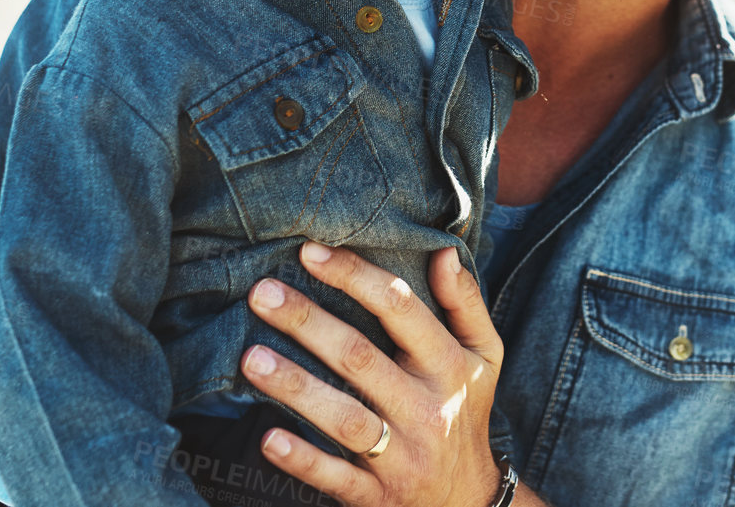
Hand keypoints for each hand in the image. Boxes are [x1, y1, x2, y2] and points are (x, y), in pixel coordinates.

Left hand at [240, 242, 504, 506]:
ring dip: (296, 387)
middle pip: (360, 358)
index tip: (309, 252)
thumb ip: (465, 302)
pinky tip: (269, 438)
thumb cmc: (465, 410)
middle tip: (261, 293)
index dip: (354, 277)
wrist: (469, 502)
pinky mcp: (377, 496)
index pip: (400, 309)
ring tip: (251, 358)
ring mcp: (401, 456)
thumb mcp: (483, 355)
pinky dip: (303, 460)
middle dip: (308, 322)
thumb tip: (442, 252)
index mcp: (447, 365)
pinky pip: (337, 478)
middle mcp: (425, 408)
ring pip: (346, 418)